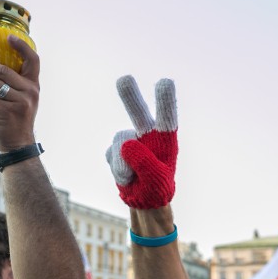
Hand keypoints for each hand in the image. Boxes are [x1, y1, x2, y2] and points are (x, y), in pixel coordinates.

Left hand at [0, 36, 39, 151]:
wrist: (18, 144)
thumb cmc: (15, 119)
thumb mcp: (21, 99)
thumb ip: (12, 84)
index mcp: (33, 85)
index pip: (33, 60)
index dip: (21, 46)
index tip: (7, 37)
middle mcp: (29, 91)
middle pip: (2, 70)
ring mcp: (20, 102)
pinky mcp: (8, 113)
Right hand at [105, 76, 177, 208]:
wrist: (144, 199)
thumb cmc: (157, 188)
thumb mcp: (156, 181)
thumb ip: (144, 163)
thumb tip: (126, 143)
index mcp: (165, 139)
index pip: (166, 118)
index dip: (165, 101)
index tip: (165, 82)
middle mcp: (147, 135)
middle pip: (138, 113)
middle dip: (130, 97)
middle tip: (124, 79)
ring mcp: (130, 140)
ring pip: (120, 143)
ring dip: (123, 165)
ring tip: (133, 178)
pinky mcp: (116, 149)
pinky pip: (111, 155)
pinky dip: (117, 169)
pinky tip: (127, 176)